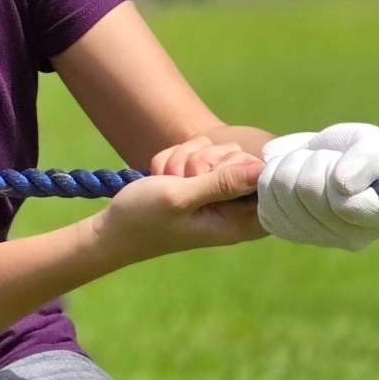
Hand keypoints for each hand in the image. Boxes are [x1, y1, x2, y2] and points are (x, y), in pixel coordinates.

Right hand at [95, 153, 264, 260]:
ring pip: (219, 151)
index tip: (212, 175)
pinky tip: (165, 177)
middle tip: (184, 180)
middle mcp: (233, 208)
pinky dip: (177, 158)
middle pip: (242, 160)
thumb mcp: (181, 197)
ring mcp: (217, 194)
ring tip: (171, 180)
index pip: (265, 182)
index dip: (242, 168)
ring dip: (188, 158)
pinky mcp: (201, 182)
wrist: (112, 229)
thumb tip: (263, 171)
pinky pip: (199, 151)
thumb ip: (223, 183)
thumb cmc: (144, 218)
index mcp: (238, 222)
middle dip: (208, 160)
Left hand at [257, 123, 378, 250]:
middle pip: (309, 190)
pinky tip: (288, 178)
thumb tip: (344, 185)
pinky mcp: (281, 230)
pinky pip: (265, 194)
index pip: (346, 203)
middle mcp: (349, 239)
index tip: (340, 163)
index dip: (337, 174)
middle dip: (311, 161)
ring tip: (305, 166)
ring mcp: (314, 238)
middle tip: (320, 160)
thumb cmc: (348, 150)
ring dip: (290, 164)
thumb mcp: (369, 141)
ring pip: (283, 189)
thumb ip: (367, 158)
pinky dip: (271, 175)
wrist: (314, 157)